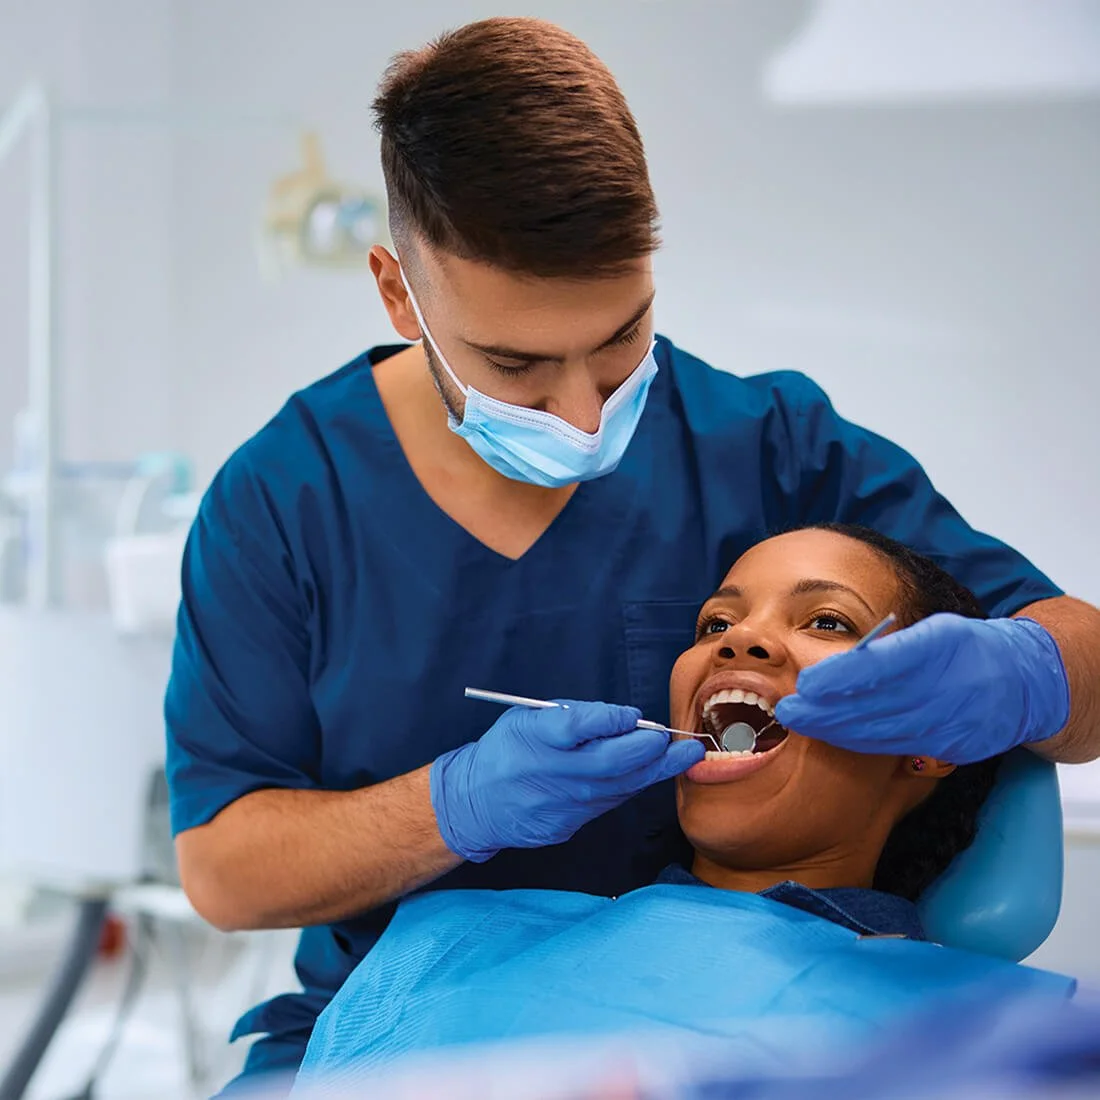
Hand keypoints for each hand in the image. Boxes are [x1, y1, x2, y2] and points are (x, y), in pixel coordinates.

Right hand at [430, 701, 704, 861]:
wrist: (477, 802)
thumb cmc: (507, 749)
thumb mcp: (527, 717)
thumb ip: (572, 714)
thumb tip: (622, 718)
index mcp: (537, 738)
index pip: (579, 726)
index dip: (611, 720)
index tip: (634, 715)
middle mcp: (553, 773)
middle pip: (612, 761)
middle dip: (651, 749)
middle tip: (679, 740)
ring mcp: (563, 803)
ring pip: (620, 786)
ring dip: (656, 770)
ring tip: (686, 756)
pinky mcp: (571, 823)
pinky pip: (610, 801)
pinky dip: (632, 785)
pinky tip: (651, 773)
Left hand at [774, 615, 1069, 764]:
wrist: (1022, 682)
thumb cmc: (964, 648)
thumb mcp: (933, 630)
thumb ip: (891, 648)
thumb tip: (838, 663)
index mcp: (941, 646)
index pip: (884, 664)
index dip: (842, 677)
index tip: (805, 683)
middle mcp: (947, 687)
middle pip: (876, 704)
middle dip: (825, 710)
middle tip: (785, 709)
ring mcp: (951, 722)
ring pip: (882, 731)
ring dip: (834, 729)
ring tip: (796, 722)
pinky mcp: (951, 747)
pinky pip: (896, 747)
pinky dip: (858, 741)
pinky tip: (829, 735)